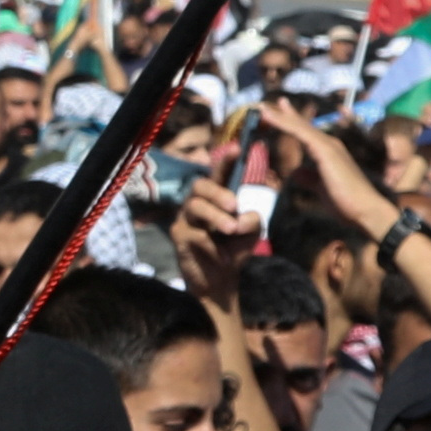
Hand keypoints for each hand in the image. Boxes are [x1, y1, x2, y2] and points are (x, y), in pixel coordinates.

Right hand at [173, 171, 250, 309]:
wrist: (219, 281)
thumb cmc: (233, 249)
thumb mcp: (252, 233)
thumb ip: (253, 220)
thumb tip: (241, 217)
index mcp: (217, 197)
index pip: (219, 174)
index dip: (225, 160)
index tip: (237, 148)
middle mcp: (198, 202)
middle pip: (200, 185)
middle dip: (218, 192)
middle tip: (234, 205)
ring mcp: (185, 218)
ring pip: (195, 206)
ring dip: (216, 216)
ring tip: (232, 230)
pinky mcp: (178, 236)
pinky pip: (193, 233)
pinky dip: (212, 244)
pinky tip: (221, 256)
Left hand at [270, 106, 400, 235]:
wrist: (365, 210)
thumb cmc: (347, 202)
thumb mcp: (321, 188)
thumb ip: (309, 179)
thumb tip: (297, 173)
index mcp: (328, 151)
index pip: (305, 133)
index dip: (290, 121)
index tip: (275, 112)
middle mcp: (329, 143)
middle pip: (301, 125)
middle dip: (282, 114)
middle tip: (262, 105)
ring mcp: (328, 145)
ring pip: (299, 126)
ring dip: (279, 116)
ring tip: (260, 108)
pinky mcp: (325, 149)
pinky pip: (301, 133)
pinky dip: (285, 124)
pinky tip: (270, 118)